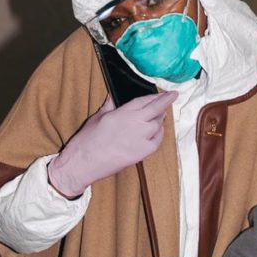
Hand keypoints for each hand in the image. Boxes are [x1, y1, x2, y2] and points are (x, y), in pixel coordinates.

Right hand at [48, 91, 176, 197]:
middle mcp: (136, 123)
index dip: (157, 96)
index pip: (145, 100)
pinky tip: (157, 131)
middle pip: (157, 110)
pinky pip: (157, 141)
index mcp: (123, 112)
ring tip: (160, 115)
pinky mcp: (142, 153)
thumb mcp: (97, 117)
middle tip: (172, 97)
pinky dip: (159, 134)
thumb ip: (109, 106)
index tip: (165, 93)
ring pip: (158, 125)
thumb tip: (113, 97)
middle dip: (165, 102)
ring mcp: (141, 138)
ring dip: (160, 119)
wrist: (84, 162)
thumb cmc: (87, 140)